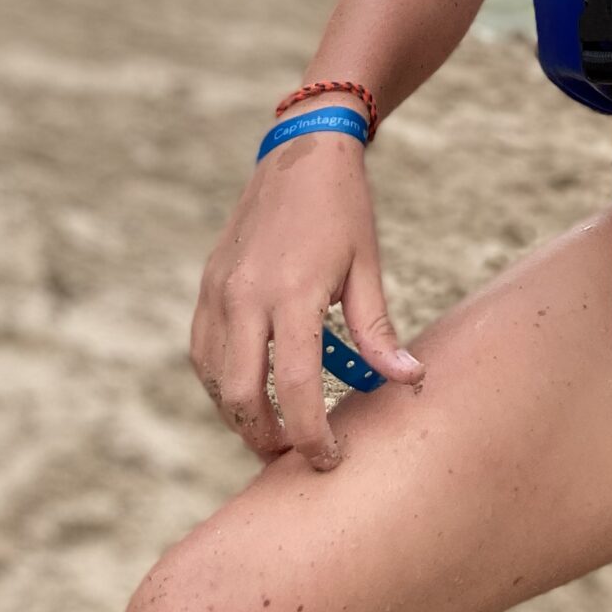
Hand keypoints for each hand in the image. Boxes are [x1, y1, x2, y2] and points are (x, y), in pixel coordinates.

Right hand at [189, 126, 424, 469]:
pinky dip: (220, 381)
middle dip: (264, 437)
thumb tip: (409, 381)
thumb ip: (378, 331)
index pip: (294, 385)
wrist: (302, 151)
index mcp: (292, 293)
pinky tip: (248, 389)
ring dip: (238, 413)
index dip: (310, 433)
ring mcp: (219, 290)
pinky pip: (202, 350)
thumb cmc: (344, 209)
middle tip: (294, 454)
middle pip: (241, 394)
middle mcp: (245, 296)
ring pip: (213, 378)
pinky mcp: (208, 284)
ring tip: (273, 429)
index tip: (328, 459)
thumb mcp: (368, 266)